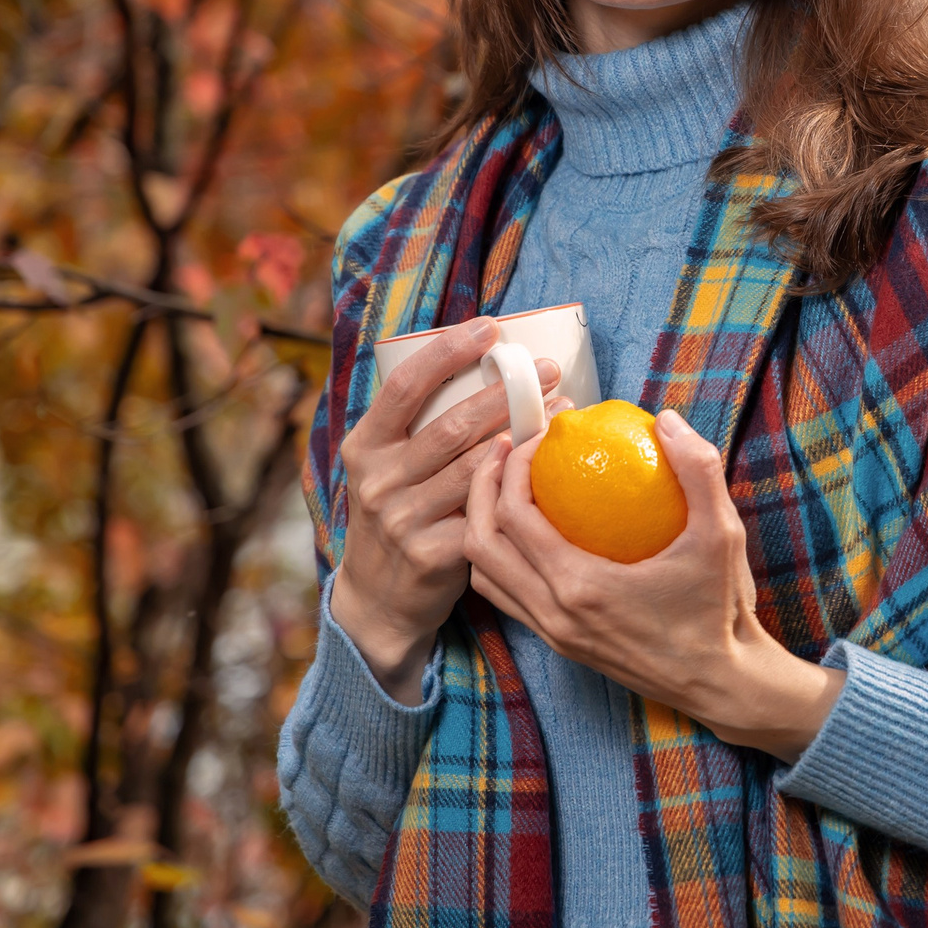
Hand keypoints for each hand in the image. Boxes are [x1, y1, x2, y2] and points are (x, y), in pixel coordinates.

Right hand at [329, 318, 561, 702]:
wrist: (377, 599)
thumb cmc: (399, 515)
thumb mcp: (387, 468)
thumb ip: (418, 427)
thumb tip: (482, 368)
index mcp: (365, 446)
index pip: (404, 386)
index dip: (447, 351)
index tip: (489, 327)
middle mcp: (378, 479)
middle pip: (451, 426)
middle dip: (506, 393)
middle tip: (549, 370)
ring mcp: (402, 519)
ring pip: (477, 468)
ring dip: (525, 437)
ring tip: (562, 411)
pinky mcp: (431, 554)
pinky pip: (487, 515)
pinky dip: (521, 490)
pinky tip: (550, 473)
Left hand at [464, 407, 844, 763]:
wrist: (720, 684)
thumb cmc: (720, 610)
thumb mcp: (722, 535)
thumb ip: (699, 471)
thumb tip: (664, 420)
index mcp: (581, 588)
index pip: (513, 516)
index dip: (511, 467)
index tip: (535, 435)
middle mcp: (554, 615)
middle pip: (479, 545)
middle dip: (479, 488)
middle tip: (504, 449)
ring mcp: (552, 634)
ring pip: (483, 576)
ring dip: (482, 524)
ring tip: (506, 484)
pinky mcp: (559, 643)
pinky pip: (506, 596)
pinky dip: (501, 556)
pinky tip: (530, 527)